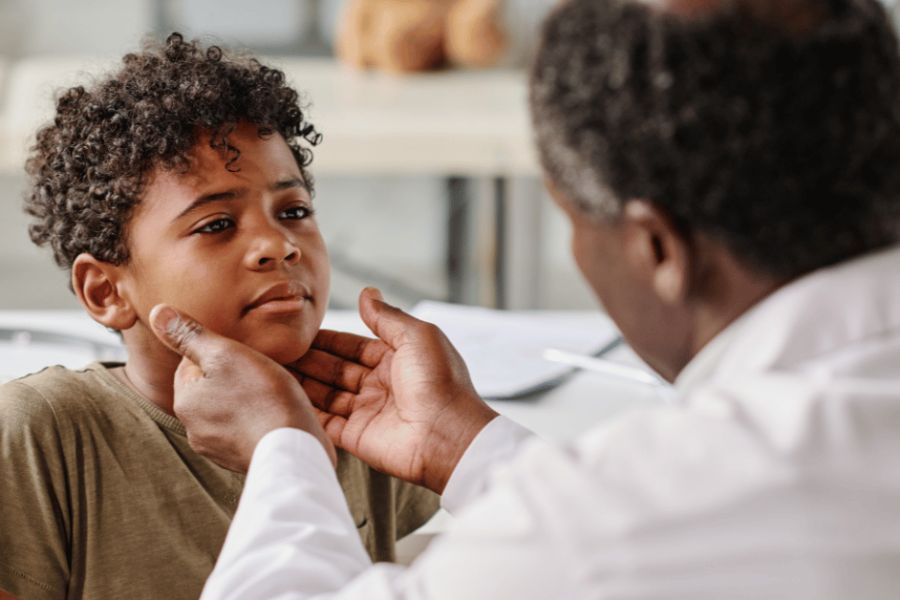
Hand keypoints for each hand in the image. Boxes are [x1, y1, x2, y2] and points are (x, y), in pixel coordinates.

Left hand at [149, 305, 336, 472]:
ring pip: (228, 410)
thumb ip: (190, 334)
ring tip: (271, 393)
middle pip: (210, 388)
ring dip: (245, 400)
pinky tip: (274, 415)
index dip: (220, 352)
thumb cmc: (264, 399)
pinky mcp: (241, 458)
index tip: (244, 353)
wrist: (293, 450)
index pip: (192, 363)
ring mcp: (218, 448)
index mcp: (185, 401)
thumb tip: (157, 313)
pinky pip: (244, 430)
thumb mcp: (226, 354)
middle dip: (232, 377)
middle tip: (261, 371)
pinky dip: (256, 421)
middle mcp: (194, 429)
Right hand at [290, 288, 498, 493]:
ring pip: (326, 394)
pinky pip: (325, 422)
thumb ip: (387, 317)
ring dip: (302, 383)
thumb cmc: (441, 383)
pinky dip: (306, 411)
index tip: (299, 332)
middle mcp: (381, 386)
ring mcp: (368, 412)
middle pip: (335, 369)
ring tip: (273, 369)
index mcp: (397, 360)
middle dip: (308, 360)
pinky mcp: (357, 437)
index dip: (326, 339)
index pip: (352, 346)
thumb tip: (367, 293)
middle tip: (277, 350)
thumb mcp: (417, 336)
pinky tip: (284, 398)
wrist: (448, 435)